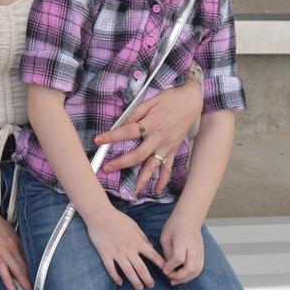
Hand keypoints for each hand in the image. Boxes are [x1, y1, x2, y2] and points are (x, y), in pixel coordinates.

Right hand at [0, 202, 32, 289]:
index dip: (36, 272)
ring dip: (26, 284)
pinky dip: (7, 279)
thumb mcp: (5, 228)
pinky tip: (12, 288)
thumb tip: (16, 247)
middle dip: (34, 282)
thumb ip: (12, 239)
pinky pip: (1, 268)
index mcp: (16, 241)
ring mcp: (3, 250)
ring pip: (18, 270)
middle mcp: (12, 247)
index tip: (42, 283)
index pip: (29, 260)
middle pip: (26, 268)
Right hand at [83, 208, 164, 289]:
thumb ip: (143, 237)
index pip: (153, 256)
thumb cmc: (117, 218)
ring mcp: (117, 253)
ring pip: (128, 272)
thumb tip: (151, 247)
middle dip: (148, 280)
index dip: (161, 265)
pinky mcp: (105, 254)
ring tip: (139, 288)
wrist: (99, 214)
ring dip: (135, 282)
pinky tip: (120, 282)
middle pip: (142, 269)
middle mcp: (129, 250)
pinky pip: (111, 269)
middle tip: (151, 286)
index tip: (166, 272)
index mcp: (137, 242)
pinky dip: (115, 277)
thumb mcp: (134, 225)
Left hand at [95, 76, 201, 193]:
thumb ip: (135, 113)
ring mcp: (167, 146)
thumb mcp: (150, 101)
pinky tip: (156, 190)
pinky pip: (168, 168)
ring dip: (142, 179)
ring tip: (133, 190)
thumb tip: (122, 123)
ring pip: (153, 166)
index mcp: (150, 124)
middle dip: (121, 163)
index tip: (98, 141)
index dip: (111, 137)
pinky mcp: (174, 150)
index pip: (127, 132)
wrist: (192, 101)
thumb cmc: (170, 99)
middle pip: (138, 155)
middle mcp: (159, 138)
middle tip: (107, 169)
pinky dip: (163, 180)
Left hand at [160, 212, 204, 284]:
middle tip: (169, 278)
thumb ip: (167, 252)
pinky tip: (183, 277)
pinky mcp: (202, 255)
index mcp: (183, 241)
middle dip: (179, 276)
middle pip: (190, 267)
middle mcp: (193, 248)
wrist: (189, 219)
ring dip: (186, 279)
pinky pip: (199, 269)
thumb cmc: (174, 226)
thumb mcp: (165, 236)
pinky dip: (192, 275)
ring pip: (196, 270)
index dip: (171, 267)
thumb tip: (167, 267)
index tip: (164, 270)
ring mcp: (199, 252)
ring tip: (174, 281)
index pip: (179, 258)